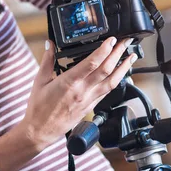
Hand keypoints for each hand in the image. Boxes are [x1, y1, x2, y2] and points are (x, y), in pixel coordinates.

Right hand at [20, 37, 137, 150]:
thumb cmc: (39, 108)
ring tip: (131, 56)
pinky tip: (121, 74)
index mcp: (69, 82)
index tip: (112, 39)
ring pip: (112, 82)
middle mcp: (82, 91)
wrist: (40, 131)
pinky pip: (107, 92)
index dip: (104, 49)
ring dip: (123, 68)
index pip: (92, 63)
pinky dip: (116, 81)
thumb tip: (50, 44)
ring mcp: (88, 100)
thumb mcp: (40, 81)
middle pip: (106, 70)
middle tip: (126, 41)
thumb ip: (47, 61)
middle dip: (118, 54)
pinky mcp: (91, 107)